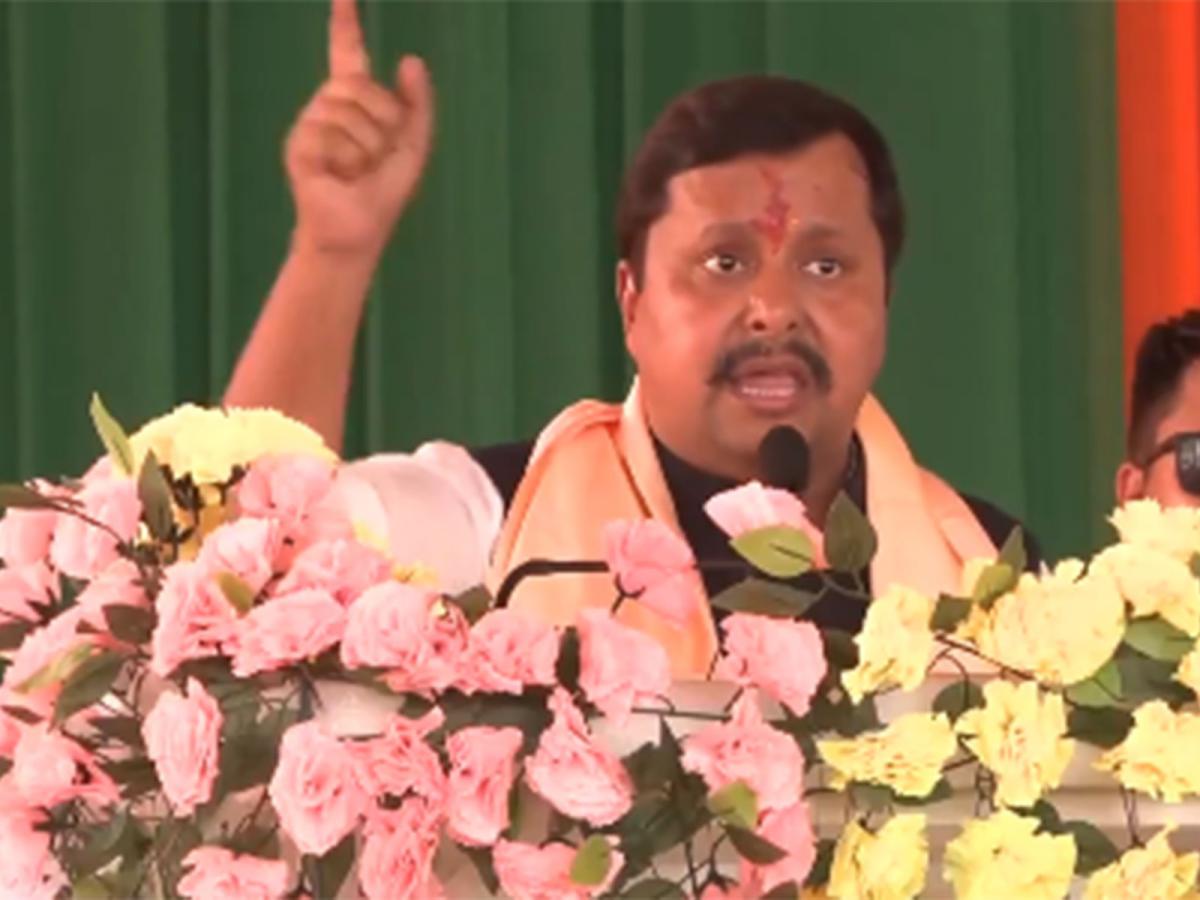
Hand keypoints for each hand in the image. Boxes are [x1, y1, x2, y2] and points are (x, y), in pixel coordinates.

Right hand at [285, 0, 433, 255]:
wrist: (359, 231)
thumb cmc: (383, 193)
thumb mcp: (413, 146)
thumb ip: (418, 104)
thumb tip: (411, 59)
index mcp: (355, 103)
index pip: (348, 54)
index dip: (345, 25)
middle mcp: (328, 105)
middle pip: (359, 84)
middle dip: (382, 121)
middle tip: (375, 157)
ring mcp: (310, 123)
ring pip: (347, 110)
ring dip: (367, 147)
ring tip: (358, 171)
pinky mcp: (298, 145)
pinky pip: (332, 134)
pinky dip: (348, 159)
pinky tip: (339, 176)